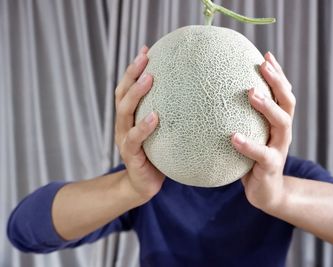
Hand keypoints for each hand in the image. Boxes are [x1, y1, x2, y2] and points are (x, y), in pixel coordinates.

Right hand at [114, 46, 164, 202]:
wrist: (143, 185)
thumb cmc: (157, 157)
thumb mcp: (162, 134)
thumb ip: (170, 117)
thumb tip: (195, 97)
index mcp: (130, 118)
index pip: (128, 88)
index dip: (134, 69)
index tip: (146, 50)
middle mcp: (123, 125)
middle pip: (122, 94)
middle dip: (132, 74)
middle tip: (145, 57)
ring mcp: (124, 140)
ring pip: (125, 112)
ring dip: (136, 94)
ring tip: (148, 79)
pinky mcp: (130, 156)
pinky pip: (134, 139)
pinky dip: (143, 127)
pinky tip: (154, 117)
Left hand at [231, 52, 295, 212]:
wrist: (266, 193)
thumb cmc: (253, 161)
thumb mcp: (250, 136)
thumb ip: (241, 119)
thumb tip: (215, 99)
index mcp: (278, 122)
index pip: (282, 93)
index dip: (277, 74)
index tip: (265, 55)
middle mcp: (283, 132)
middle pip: (288, 101)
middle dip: (277, 81)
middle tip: (262, 66)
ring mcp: (279, 149)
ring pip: (282, 123)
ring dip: (267, 107)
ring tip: (252, 94)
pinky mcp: (271, 167)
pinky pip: (261, 154)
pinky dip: (249, 145)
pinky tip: (234, 137)